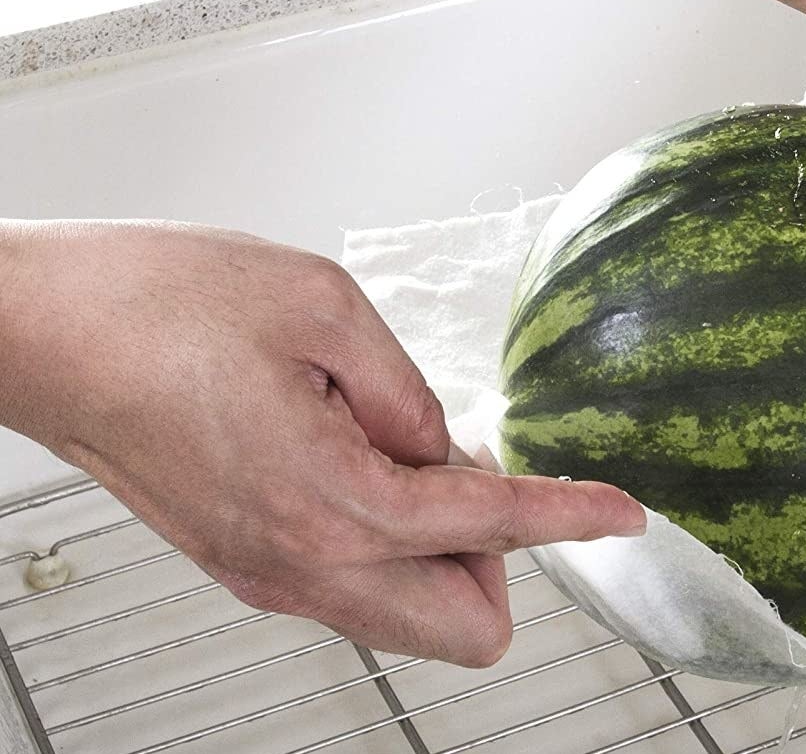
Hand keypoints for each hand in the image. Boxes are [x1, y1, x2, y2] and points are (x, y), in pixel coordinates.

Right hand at [0, 220, 644, 666]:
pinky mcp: (243, 560)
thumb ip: (406, 390)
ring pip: (407, 613)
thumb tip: (449, 444)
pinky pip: (355, 584)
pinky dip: (392, 539)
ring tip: (406, 443)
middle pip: (461, 628)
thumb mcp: (321, 307)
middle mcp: (296, 564)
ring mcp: (264, 574)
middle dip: (502, 556)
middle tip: (479, 461)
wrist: (38, 333)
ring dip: (445, 549)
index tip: (622, 512)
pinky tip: (365, 454)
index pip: (487, 530)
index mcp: (325, 502)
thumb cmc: (155, 303)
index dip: (568, 517)